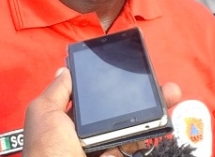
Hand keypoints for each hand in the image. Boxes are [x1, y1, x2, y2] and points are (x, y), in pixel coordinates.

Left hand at [22, 68, 181, 156]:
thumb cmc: (47, 147)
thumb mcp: (43, 112)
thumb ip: (56, 91)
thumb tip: (64, 71)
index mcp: (68, 119)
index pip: (90, 96)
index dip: (105, 82)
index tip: (122, 67)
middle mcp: (88, 130)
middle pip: (116, 106)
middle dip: (136, 91)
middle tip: (153, 78)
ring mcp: (105, 144)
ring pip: (133, 122)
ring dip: (153, 106)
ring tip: (170, 91)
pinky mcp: (118, 154)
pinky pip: (137, 140)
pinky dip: (154, 127)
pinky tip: (164, 114)